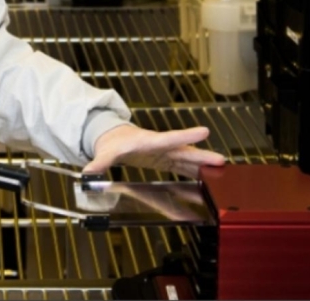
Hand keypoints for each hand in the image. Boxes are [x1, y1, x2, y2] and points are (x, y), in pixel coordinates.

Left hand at [83, 125, 226, 178]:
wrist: (115, 139)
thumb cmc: (113, 143)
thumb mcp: (105, 153)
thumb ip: (98, 163)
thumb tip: (87, 173)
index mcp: (148, 142)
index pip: (169, 139)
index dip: (186, 136)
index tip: (204, 132)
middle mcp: (161, 147)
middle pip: (184, 151)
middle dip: (202, 155)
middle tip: (220, 159)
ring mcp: (166, 154)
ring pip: (187, 159)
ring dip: (203, 165)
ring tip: (221, 168)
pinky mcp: (166, 160)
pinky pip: (183, 167)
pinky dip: (195, 172)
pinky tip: (207, 177)